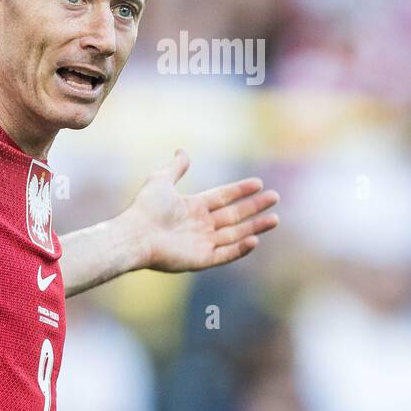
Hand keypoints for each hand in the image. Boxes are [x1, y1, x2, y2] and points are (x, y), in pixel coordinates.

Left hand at [122, 149, 279, 272]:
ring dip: (254, 227)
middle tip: (274, 197)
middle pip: (233, 215)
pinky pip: (225, 254)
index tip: (258, 183)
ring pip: (234, 234)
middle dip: (254, 207)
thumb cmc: (146, 208)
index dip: (240, 190)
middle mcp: (199, 225)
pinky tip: (255, 240)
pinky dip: (240, 249)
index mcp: (192, 207)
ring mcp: (201, 243)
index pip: (222, 197)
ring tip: (274, 218)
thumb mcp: (161, 180)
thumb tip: (183, 150)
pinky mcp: (200, 260)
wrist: (135, 235)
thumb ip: (176, 167)